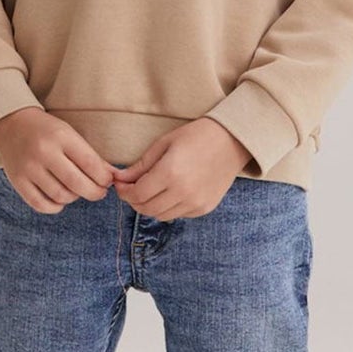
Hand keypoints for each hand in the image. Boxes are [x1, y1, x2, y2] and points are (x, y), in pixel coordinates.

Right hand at [0, 107, 117, 212]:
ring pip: (60, 196)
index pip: (90, 164)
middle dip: (94, 192)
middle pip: (77, 184)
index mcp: (61, 136)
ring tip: (76, 190)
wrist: (12, 124)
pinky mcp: (18, 181)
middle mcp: (44, 152)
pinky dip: (55, 207)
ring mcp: (29, 168)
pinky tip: (60, 199)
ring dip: (74, 198)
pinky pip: (41, 205)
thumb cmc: (48, 131)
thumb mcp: (71, 135)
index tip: (107, 181)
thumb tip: (114, 177)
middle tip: (99, 192)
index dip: (104, 178)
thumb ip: (91, 156)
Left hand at [110, 119, 253, 218]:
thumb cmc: (196, 136)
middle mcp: (183, 192)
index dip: (124, 192)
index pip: (137, 194)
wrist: (232, 140)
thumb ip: (141, 165)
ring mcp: (196, 203)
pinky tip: (170, 192)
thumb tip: (120, 179)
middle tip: (131, 189)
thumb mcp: (164, 144)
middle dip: (134, 201)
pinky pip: (178, 214)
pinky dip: (168, 207)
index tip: (120, 185)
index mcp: (170, 173)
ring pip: (161, 215)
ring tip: (150, 190)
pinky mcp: (205, 208)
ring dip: (150, 206)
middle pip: (147, 209)